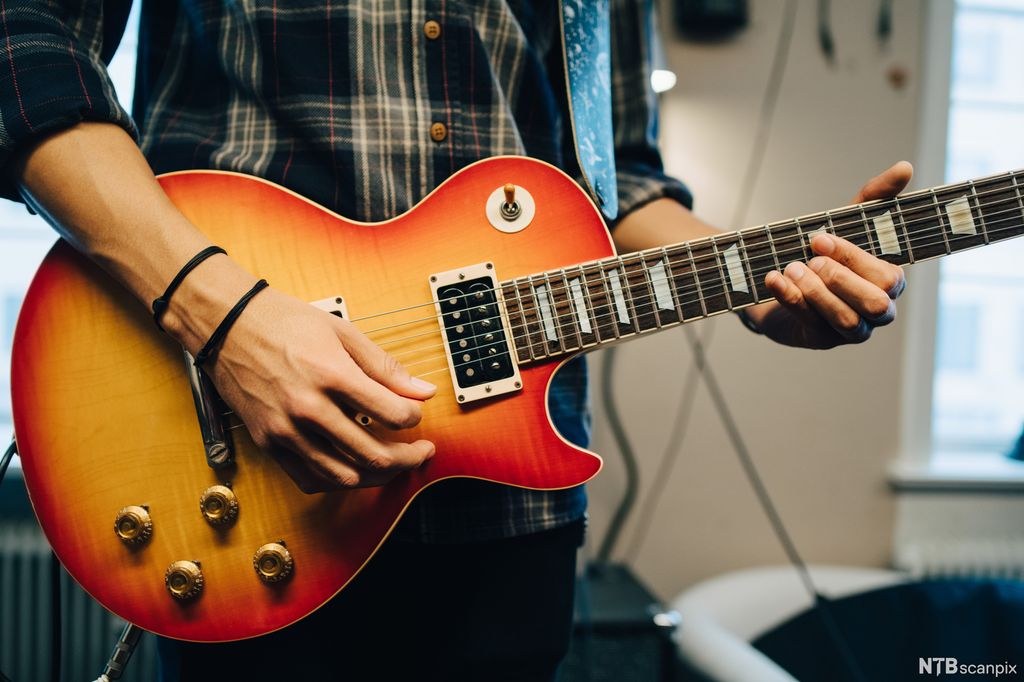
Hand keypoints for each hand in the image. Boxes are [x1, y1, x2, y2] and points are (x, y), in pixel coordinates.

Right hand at [205, 287, 436, 491]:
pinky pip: (311, 479)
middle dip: (408, 457)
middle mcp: (308, 408)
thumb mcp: (342, 332)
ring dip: (378, 474)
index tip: (416, 414)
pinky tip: (354, 469)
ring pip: (345, 476)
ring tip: (393, 462)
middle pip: (374, 453)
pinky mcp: (269, 443)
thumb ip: (385, 367)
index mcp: (331, 375)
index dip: (414, 417)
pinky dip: (339, 480)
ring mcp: (286, 430)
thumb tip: (423, 391)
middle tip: (421, 450)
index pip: (392, 413)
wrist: (227, 326)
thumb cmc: (284, 323)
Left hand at [746, 161, 911, 348]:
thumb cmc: (823, 250)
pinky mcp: (820, 339)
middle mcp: (877, 311)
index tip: (819, 238)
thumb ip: (875, 197)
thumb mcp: (847, 221)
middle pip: (876, 305)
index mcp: (890, 282)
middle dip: (840, 279)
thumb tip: (905, 167)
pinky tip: (774, 279)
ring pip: (846, 320)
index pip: (888, 277)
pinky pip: (811, 324)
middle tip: (809, 259)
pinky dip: (791, 299)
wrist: (780, 278)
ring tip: (791, 267)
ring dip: (816, 292)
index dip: (853, 258)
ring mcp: (850, 330)